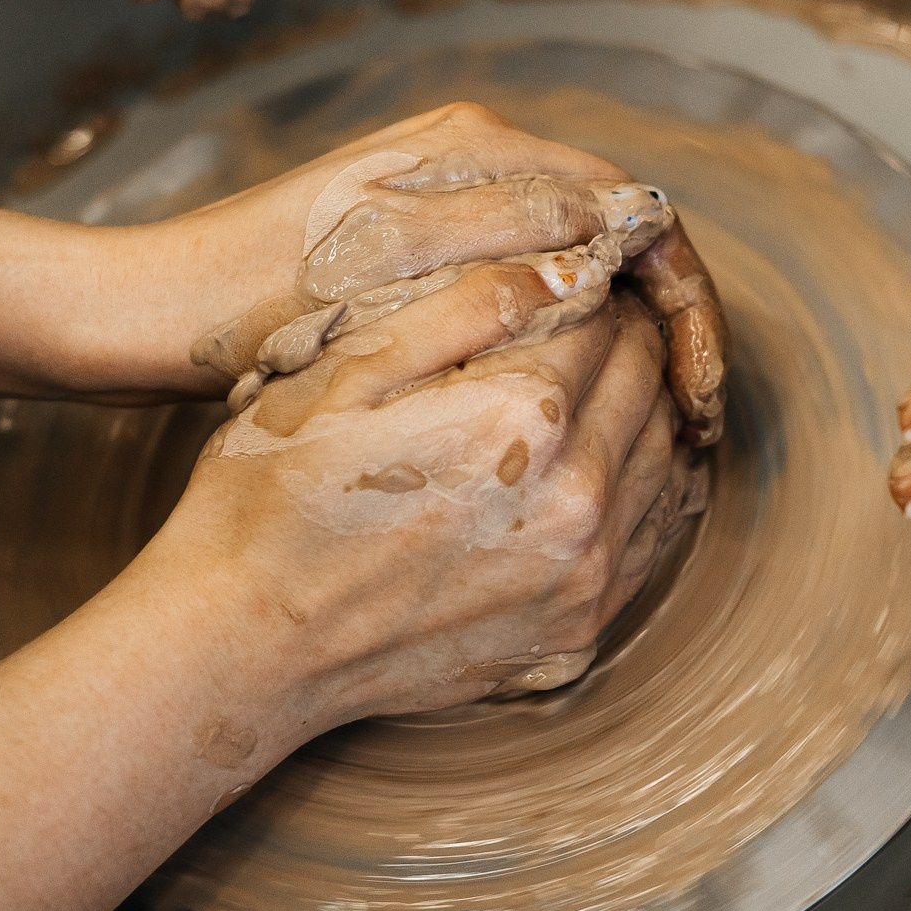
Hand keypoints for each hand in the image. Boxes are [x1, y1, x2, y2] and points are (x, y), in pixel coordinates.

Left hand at [110, 100, 727, 443]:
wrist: (142, 318)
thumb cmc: (246, 295)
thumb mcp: (383, 268)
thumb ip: (506, 235)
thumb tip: (624, 226)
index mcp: (476, 145)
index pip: (631, 210)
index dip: (682, 302)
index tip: (700, 389)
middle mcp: (473, 165)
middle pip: (618, 243)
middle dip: (668, 331)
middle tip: (696, 427)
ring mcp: (449, 215)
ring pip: (582, 279)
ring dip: (628, 352)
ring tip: (656, 438)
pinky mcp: (422, 266)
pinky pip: (534, 303)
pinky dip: (572, 359)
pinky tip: (580, 424)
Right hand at [141, 263, 697, 718]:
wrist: (246, 645)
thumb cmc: (274, 495)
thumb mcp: (345, 369)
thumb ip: (463, 305)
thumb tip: (567, 265)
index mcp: (521, 417)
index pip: (603, 317)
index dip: (586, 283)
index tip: (566, 275)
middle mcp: (574, 499)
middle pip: (648, 381)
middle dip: (625, 337)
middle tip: (585, 318)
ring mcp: (583, 575)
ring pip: (665, 455)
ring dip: (643, 406)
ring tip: (593, 382)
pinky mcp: (578, 628)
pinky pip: (654, 535)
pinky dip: (646, 484)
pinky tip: (604, 461)